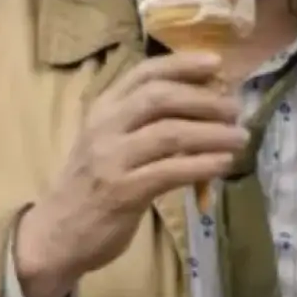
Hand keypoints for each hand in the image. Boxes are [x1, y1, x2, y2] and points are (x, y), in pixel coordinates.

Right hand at [14, 52, 246, 296]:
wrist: (56, 233)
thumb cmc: (90, 185)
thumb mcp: (108, 142)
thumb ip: (142, 122)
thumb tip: (202, 105)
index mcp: (102, 109)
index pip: (144, 73)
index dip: (182, 64)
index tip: (216, 62)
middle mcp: (104, 127)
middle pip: (160, 98)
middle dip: (204, 99)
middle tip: (236, 108)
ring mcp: (111, 159)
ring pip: (170, 133)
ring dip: (212, 133)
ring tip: (239, 137)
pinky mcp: (122, 192)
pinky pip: (170, 172)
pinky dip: (202, 165)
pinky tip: (223, 164)